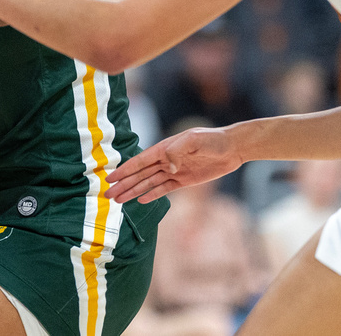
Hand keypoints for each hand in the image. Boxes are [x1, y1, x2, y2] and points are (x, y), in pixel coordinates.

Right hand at [104, 127, 243, 202]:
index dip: (124, 170)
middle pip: (140, 175)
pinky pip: (164, 189)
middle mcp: (166, 160)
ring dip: (133, 191)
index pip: (139, 162)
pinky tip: (140, 200)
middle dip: (123, 184)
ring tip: (119, 200)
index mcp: (164, 149)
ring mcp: (174, 171)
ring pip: (148, 183)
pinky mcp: (184, 181)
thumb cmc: (213, 140)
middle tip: (107, 195)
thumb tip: (166, 166)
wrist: (232, 148)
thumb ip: (177, 151)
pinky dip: (152, 194)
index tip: (109, 178)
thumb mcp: (194, 141)